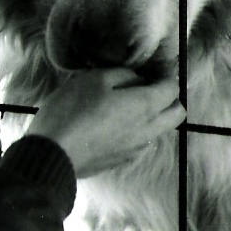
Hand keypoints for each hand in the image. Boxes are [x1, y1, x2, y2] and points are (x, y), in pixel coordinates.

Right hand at [25, 68, 184, 177]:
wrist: (54, 153)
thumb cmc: (73, 109)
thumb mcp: (95, 79)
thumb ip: (123, 75)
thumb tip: (137, 80)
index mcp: (145, 105)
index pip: (172, 89)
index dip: (165, 76)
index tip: (152, 70)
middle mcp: (149, 129)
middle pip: (177, 113)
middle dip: (169, 98)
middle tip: (147, 87)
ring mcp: (137, 148)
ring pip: (161, 129)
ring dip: (155, 116)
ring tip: (129, 105)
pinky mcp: (124, 160)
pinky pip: (143, 142)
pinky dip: (139, 130)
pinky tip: (116, 125)